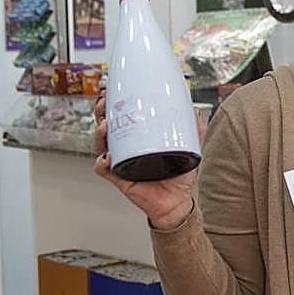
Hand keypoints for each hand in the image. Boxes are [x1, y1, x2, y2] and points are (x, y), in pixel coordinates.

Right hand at [92, 91, 206, 229]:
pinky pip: (102, 169)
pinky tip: (108, 156)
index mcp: (139, 137)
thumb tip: (194, 109)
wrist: (177, 201)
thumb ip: (194, 129)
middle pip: (105, 126)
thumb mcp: (189, 148)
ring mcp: (120, 162)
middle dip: (100, 113)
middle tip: (103, 105)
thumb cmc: (179, 176)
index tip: (112, 93)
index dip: (114, 104)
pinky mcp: (118, 177)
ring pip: (100, 144)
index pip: (122, 116)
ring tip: (105, 126)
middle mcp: (126, 148)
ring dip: (99, 134)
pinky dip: (102, 162)